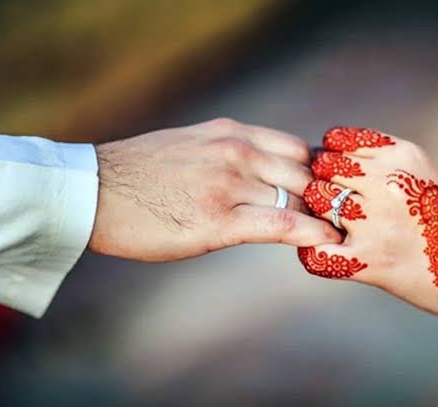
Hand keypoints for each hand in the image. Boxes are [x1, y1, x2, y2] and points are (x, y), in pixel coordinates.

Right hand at [89, 118, 341, 261]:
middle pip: (306, 173)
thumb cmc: (139, 174)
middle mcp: (237, 152)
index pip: (298, 149)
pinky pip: (281, 224)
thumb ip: (231, 153)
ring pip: (299, 198)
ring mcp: (230, 185)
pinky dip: (310, 233)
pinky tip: (328, 242)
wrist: (94, 192)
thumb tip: (261, 172)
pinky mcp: (219, 221)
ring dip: (324, 217)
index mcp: (232, 133)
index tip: (332, 193)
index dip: (321, 174)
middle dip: (328, 198)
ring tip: (342, 233)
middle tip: (343, 217)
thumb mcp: (193, 146)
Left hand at [298, 127, 437, 319]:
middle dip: (321, 183)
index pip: (335, 141)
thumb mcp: (418, 168)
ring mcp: (377, 224)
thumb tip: (322, 154)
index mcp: (400, 157)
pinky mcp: (369, 262)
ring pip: (316, 201)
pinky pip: (316, 252)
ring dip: (318, 214)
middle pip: (322, 168)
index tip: (339, 175)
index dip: (329, 157)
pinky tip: (331, 251)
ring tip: (336, 226)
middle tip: (335, 203)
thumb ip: (375, 156)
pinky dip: (313, 251)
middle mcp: (388, 184)